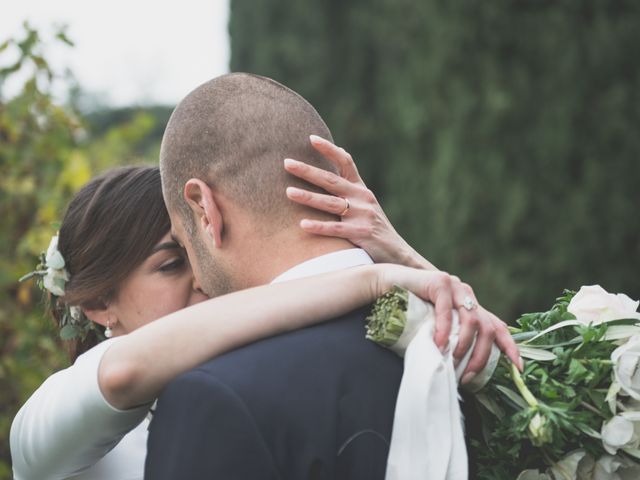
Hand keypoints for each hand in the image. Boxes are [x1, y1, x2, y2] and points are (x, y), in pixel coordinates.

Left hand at [285, 135, 429, 267]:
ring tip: (288, 192)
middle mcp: (361, 198)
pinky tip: (302, 225)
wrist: (397, 253)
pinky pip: (335, 229)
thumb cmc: (374, 227)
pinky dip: (319, 227)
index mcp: (361, 188)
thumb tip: (341, 151)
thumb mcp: (366, 202)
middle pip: (331, 180)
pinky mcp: (360, 234)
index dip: (329, 149)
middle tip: (287, 163)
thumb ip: (351, 182)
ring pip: (330, 203)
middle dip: (308, 171)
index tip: (311, 138)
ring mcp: (361, 216)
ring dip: (308, 197)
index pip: (345, 162)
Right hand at [379, 265, 521, 378]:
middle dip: (482, 355)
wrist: (384, 285)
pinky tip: (439, 343)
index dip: (511, 346)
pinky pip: (447, 309)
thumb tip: (458, 371)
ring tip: (451, 360)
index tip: (519, 368)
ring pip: (472, 320)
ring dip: (464, 345)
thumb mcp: (433, 327)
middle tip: (470, 376)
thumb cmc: (406, 310)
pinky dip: (445, 329)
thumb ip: (449, 339)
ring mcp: (455, 286)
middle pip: (487, 327)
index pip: (497, 326)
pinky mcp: (440, 281)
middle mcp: (467, 295)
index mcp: (470, 306)